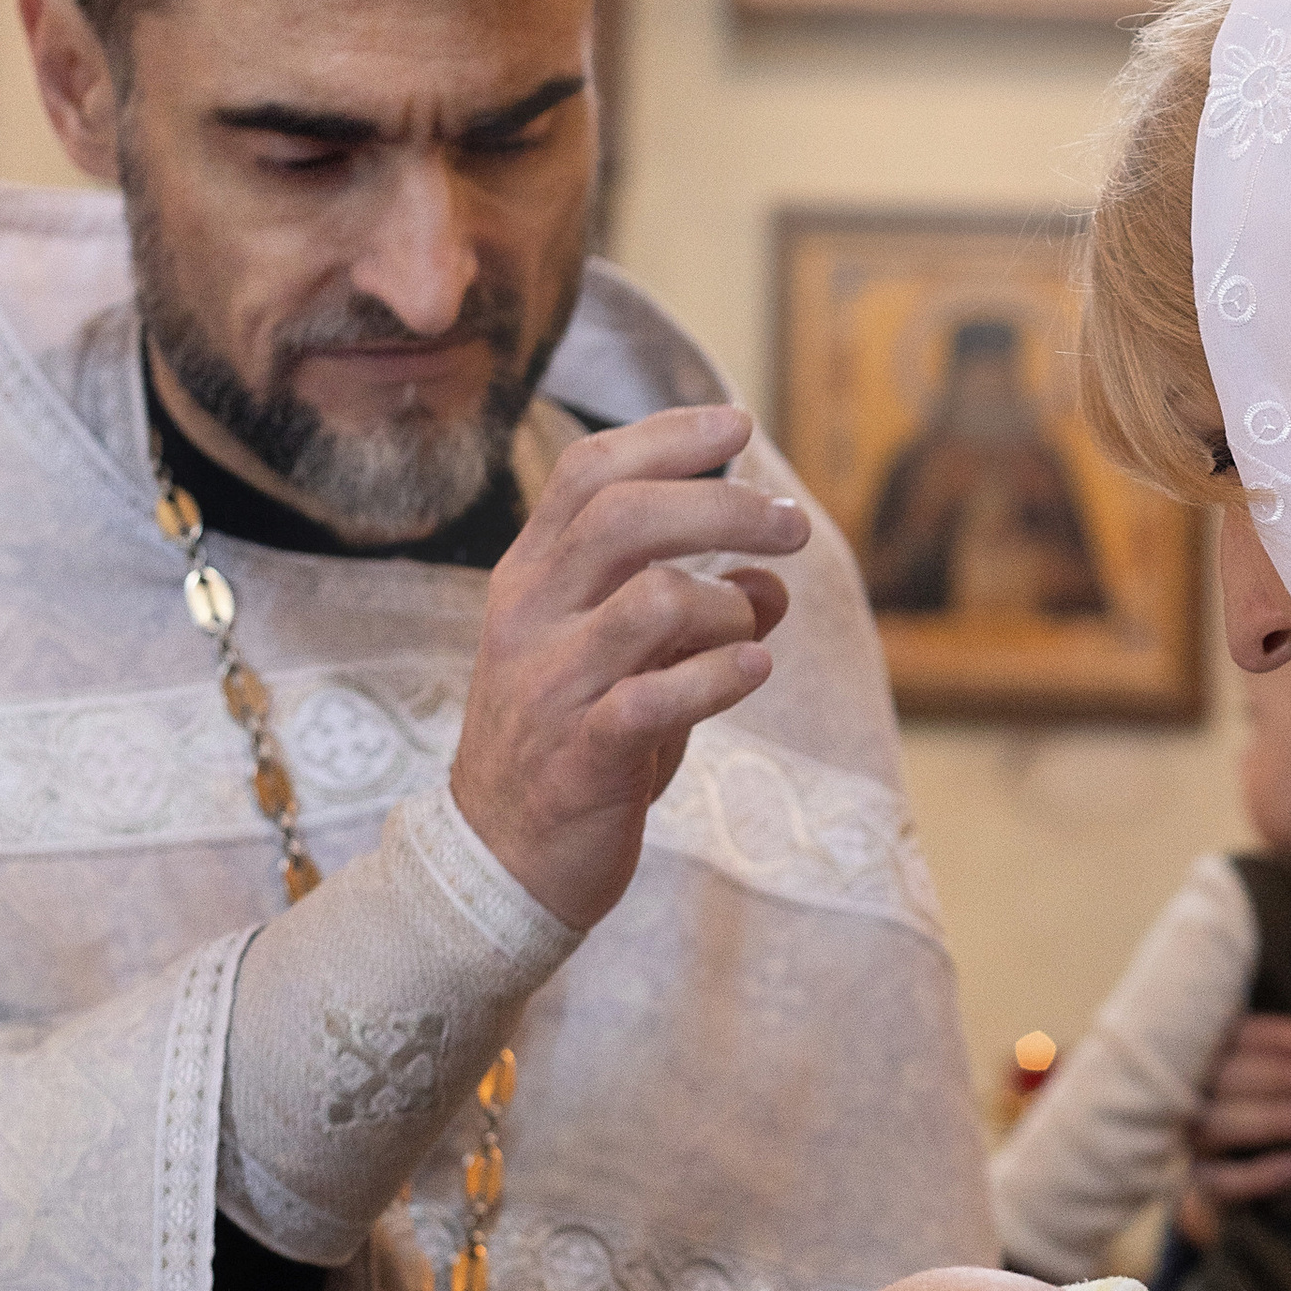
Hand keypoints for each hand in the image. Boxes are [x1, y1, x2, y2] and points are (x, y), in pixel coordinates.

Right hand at [451, 404, 807, 931]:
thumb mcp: (629, 665)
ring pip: (653, 600)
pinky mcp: (581, 756)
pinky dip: (722, 676)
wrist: (498, 865)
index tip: (736, 424)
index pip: (591, 474)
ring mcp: (552, 686)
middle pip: (627, 517)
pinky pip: (658, 697)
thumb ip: (694, 615)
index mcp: (531, 579)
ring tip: (748, 636)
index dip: (666, 437)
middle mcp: (532, 618)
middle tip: (792, 525)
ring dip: (728, 609)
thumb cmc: (573, 747)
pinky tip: (753, 671)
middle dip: (724, 506)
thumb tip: (773, 574)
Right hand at [1176, 1014, 1290, 1236]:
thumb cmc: (1246, 1102)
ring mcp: (1183, 1141)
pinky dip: (1259, 1175)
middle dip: (1282, 1076)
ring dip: (1275, 1119)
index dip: (1262, 1037)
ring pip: (1220, 1126)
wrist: (1206, 1182)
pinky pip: (1220, 1183)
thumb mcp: (1246, 1068)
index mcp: (1190, 1059)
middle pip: (1226, 1080)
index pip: (1223, 1040)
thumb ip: (1266, 1055)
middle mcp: (1181, 1097)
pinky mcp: (1192, 1185)